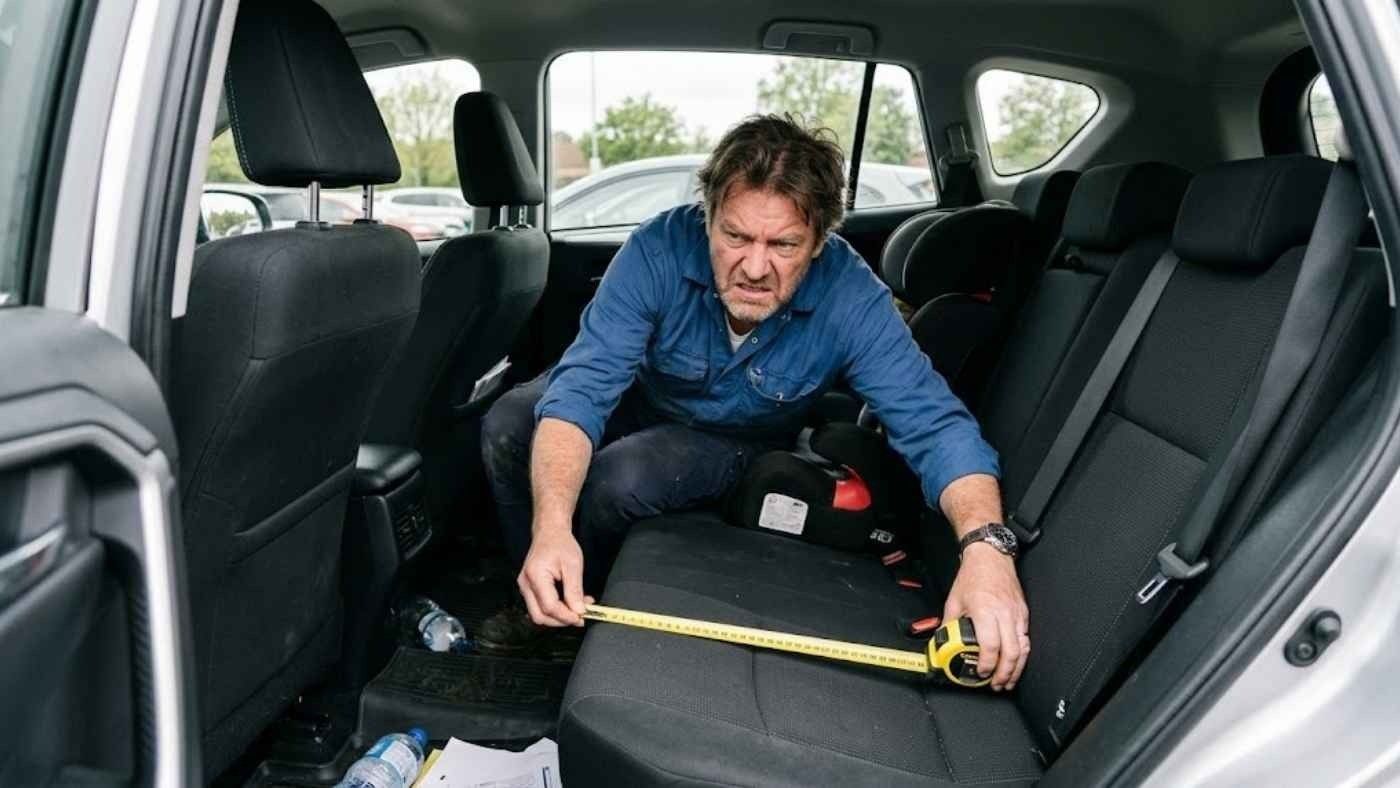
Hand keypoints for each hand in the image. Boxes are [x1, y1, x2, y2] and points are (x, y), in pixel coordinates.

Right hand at [517, 526, 593, 626]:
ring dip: (559, 616)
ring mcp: (525, 587)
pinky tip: (569, 604)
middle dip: (561, 621)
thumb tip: (578, 611)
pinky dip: (555, 610)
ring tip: (578, 608)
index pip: (549, 607)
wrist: (550, 532)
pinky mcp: (530, 589)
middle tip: (581, 617)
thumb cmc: (560, 543)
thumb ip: (575, 590)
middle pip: (540, 616)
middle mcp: (526, 584)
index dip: (565, 616)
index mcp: (535, 576)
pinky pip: (540, 606)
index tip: (581, 617)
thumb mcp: (573, 565)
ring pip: (539, 614)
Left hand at [942, 544, 1029, 690]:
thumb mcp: (953, 601)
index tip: (981, 673)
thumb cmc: (973, 576)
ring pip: (1023, 648)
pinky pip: (1026, 638)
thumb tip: (942, 642)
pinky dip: (1022, 654)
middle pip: (1011, 652)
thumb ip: (948, 624)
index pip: (991, 646)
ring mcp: (1016, 614)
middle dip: (1005, 673)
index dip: (987, 664)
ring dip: (1016, 668)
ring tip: (1007, 680)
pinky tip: (1015, 663)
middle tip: (996, 684)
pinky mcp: (1023, 613)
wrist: (990, 557)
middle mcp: (1004, 614)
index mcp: (985, 611)